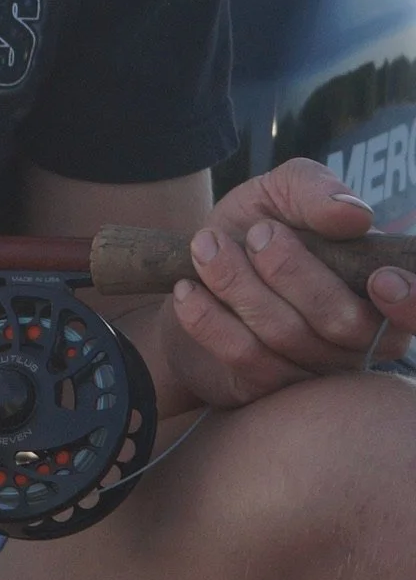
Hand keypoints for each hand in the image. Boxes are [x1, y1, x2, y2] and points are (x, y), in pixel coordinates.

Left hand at [162, 158, 415, 407]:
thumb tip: (354, 215)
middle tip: (257, 234)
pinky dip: (210, 319)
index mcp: (377, 290)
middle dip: (292, 271)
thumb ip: (314, 190)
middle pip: (342, 321)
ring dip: (239, 284)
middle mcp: (356, 339)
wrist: (187, 275)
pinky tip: (189, 290)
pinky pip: (245, 358)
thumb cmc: (251, 232)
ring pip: (287, 336)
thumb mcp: (278, 195)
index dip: (411, 303)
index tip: (381, 278)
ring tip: (207, 246)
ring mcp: (312, 371)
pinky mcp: (265, 389)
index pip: (415, 313)